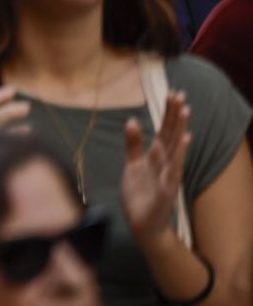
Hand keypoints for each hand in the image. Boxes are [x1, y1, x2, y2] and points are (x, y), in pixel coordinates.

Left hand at [120, 92, 189, 241]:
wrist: (141, 224)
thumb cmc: (140, 194)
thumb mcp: (132, 164)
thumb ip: (133, 143)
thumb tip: (132, 120)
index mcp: (156, 156)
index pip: (164, 130)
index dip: (168, 113)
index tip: (173, 93)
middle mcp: (165, 163)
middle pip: (170, 135)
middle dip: (174, 115)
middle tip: (180, 94)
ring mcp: (168, 175)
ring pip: (174, 149)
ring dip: (179, 130)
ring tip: (185, 112)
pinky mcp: (167, 189)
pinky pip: (173, 170)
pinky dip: (178, 156)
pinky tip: (183, 142)